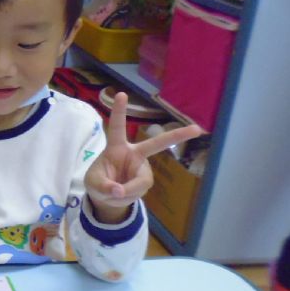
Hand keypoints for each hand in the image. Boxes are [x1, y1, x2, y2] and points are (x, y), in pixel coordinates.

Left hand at [85, 91, 202, 221]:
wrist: (107, 197)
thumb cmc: (98, 182)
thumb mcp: (93, 183)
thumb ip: (104, 186)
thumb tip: (119, 191)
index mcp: (117, 147)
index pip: (117, 127)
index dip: (119, 111)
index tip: (122, 94)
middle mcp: (134, 154)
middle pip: (157, 143)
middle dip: (177, 135)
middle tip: (197, 129)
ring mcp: (143, 167)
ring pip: (140, 181)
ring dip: (125, 191)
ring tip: (113, 194)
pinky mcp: (146, 180)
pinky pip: (139, 191)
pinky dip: (127, 196)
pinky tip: (121, 196)